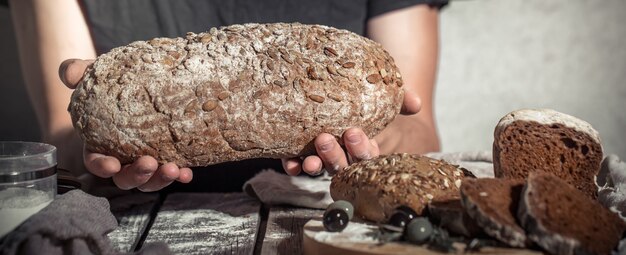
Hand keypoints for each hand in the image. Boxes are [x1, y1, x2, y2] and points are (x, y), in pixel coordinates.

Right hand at [59, 59, 192, 191]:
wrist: (135, 83)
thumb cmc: (108, 83)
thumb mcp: (92, 75)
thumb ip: (76, 73)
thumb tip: (70, 75)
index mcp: (99, 144)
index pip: (96, 161)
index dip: (102, 166)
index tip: (111, 165)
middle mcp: (122, 159)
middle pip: (125, 178)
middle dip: (137, 175)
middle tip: (149, 163)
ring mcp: (145, 161)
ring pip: (149, 180)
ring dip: (161, 179)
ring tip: (174, 169)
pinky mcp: (167, 157)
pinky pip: (172, 172)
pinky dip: (180, 175)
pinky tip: (187, 173)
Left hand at [280, 89, 428, 175]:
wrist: (339, 89)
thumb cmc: (367, 98)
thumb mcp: (383, 97)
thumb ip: (400, 99)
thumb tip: (416, 102)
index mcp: (365, 145)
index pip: (367, 154)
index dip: (361, 147)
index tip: (353, 132)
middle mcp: (345, 155)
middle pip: (343, 165)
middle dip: (335, 156)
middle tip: (324, 139)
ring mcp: (324, 157)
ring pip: (321, 168)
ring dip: (314, 166)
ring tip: (308, 159)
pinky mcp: (303, 154)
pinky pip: (298, 165)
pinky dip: (293, 166)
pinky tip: (290, 163)